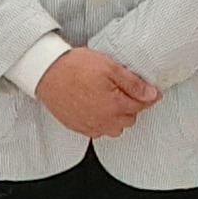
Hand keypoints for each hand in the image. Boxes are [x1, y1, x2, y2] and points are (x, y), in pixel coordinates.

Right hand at [35, 48, 158, 139]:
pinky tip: (97, 108)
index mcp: (114, 106)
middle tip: (124, 90)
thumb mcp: (110, 67)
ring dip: (117, 117)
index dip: (147, 96)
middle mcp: (103, 120)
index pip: (141, 105)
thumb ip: (133, 83)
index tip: (149, 91)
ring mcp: (90, 126)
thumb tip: (151, 94)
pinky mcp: (77, 127)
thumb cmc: (74, 67)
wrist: (46, 71)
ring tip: (110, 100)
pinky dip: (102, 122)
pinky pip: (98, 131)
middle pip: (130, 119)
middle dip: (131, 106)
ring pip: (115, 128)